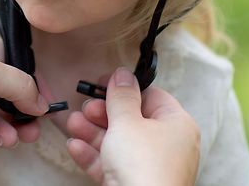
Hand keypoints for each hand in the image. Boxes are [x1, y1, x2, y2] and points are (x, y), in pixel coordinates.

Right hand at [67, 68, 199, 185]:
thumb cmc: (142, 166)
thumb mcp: (127, 122)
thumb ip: (121, 96)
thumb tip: (122, 74)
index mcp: (175, 125)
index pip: (150, 97)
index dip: (124, 88)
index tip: (102, 83)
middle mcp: (166, 146)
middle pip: (130, 120)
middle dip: (102, 113)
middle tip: (85, 107)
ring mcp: (149, 167)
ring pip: (118, 142)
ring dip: (92, 132)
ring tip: (72, 124)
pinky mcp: (133, 185)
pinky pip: (112, 164)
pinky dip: (93, 155)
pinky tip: (74, 147)